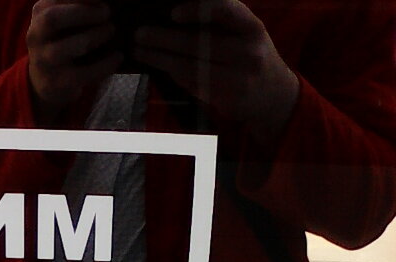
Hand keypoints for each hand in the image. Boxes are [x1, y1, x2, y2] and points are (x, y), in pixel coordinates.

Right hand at [27, 0, 121, 123]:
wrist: (44, 81)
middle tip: (106, 12)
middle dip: (83, 13)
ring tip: (111, 30)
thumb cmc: (60, 41)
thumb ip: (74, 6)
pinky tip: (117, 57)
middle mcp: (35, 37)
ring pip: (69, 47)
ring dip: (95, 36)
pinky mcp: (58, 83)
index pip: (55, 0)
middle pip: (53, 19)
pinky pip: (84, 73)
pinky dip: (104, 64)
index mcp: (39, 14)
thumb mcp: (61, 19)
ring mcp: (45, 62)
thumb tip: (103, 2)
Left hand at [133, 0, 298, 145]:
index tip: (173, 13)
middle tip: (140, 33)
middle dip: (164, 38)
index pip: (226, 12)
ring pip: (191, 66)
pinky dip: (173, 74)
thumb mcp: (245, 33)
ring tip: (140, 50)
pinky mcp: (227, 99)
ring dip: (161, 58)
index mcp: (252, 27)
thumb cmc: (251, 56)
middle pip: (199, 43)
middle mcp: (248, 51)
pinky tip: (158, 66)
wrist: (274, 95)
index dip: (199, 10)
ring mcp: (238, 78)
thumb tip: (174, 17)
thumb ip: (219, 24)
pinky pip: (193, 84)